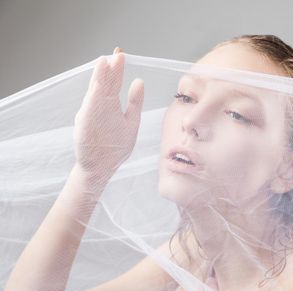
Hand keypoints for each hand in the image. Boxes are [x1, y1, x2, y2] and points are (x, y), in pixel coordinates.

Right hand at [73, 47, 143, 186]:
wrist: (98, 167)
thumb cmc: (113, 145)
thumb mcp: (130, 121)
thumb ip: (135, 102)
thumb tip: (140, 81)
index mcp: (111, 105)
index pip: (114, 82)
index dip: (117, 69)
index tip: (120, 54)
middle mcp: (101, 108)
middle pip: (106, 85)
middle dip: (110, 69)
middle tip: (117, 54)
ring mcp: (93, 116)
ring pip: (97, 94)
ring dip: (100, 78)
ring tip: (104, 63)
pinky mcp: (87, 126)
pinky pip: (90, 111)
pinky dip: (93, 98)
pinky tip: (97, 87)